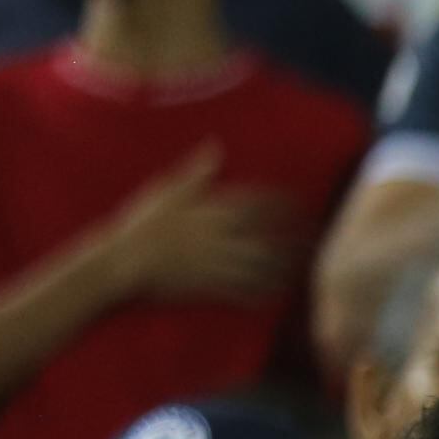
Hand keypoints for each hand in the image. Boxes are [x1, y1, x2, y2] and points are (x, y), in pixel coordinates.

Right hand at [107, 147, 292, 302]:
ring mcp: (219, 262)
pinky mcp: (212, 286)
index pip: (261, 202)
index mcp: (212, 209)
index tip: (304, 204)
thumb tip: (216, 146)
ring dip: (288, 266)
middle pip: (272, 235)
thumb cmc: (140, 224)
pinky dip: (267, 291)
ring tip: (306, 266)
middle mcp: (221, 235)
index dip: (286, 203)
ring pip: (265, 265)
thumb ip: (197, 171)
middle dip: (297, 237)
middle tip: (318, 238)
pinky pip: (249, 291)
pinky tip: (281, 292)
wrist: (120, 261)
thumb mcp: (167, 191)